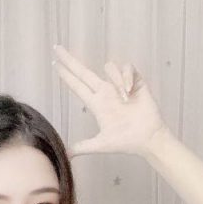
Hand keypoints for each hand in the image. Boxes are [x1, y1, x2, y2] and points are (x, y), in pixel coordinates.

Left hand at [52, 44, 168, 158]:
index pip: (77, 86)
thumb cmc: (126, 141)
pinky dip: (126, 78)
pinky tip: (130, 92)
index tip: (54, 63)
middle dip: (70, 60)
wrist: (147, 139)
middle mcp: (105, 92)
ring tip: (124, 99)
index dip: (66, 75)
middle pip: (83, 71)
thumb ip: (83, 147)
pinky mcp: (135, 81)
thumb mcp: (101, 144)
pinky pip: (127, 68)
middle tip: (57, 48)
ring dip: (115, 80)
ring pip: (109, 68)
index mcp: (96, 104)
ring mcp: (119, 86)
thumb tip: (66, 155)